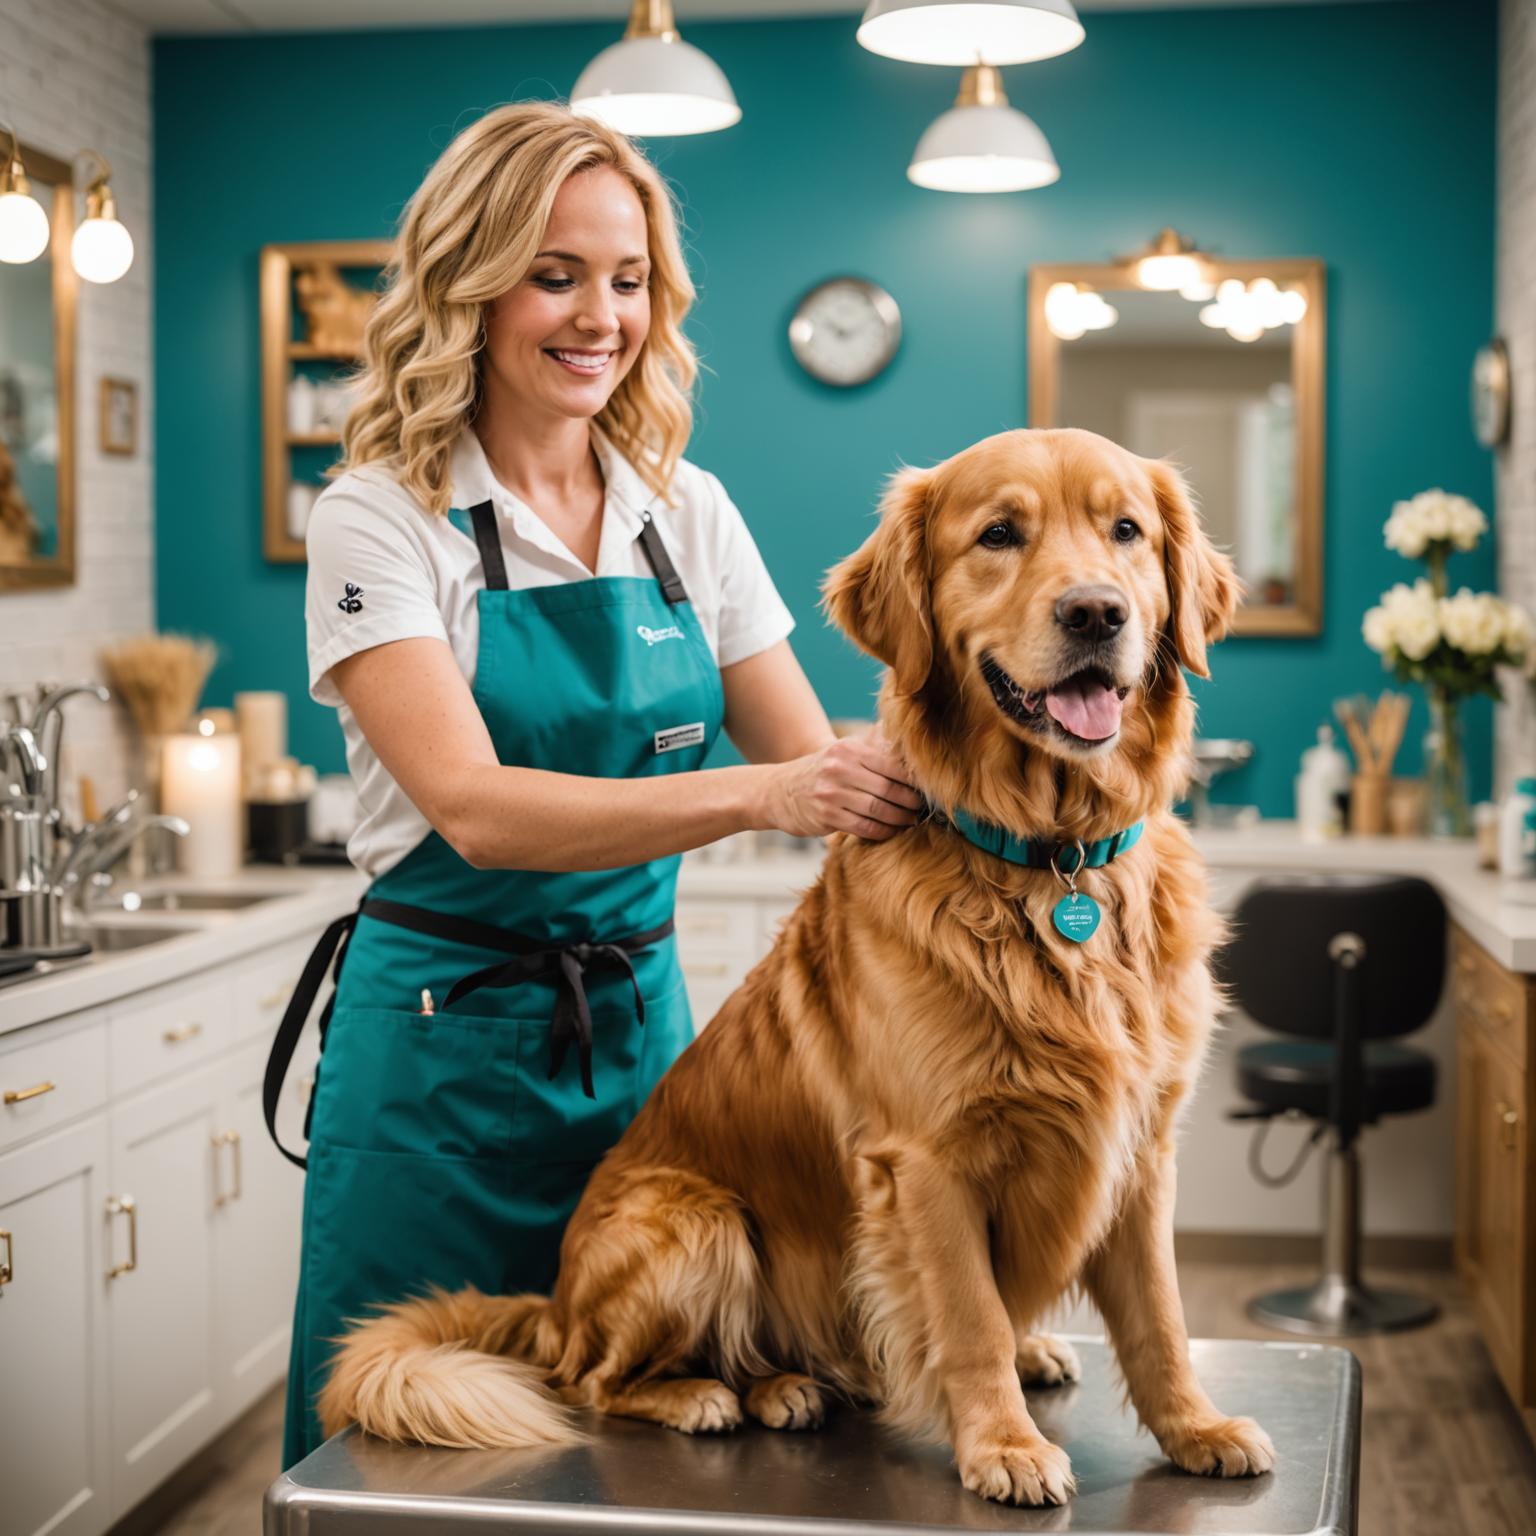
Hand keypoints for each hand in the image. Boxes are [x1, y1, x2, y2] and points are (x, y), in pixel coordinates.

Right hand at [756, 733, 922, 839]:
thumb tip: (914, 757)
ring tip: (911, 821)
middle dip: (911, 802)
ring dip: (900, 819)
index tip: (928, 789)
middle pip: (889, 787)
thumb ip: (873, 753)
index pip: (892, 764)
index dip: (914, 780)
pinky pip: (864, 827)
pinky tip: (891, 831)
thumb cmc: (821, 773)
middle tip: (924, 809)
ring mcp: (831, 793)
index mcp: (849, 749)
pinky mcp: (825, 816)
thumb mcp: (841, 753)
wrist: (778, 791)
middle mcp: (839, 768)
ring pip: (878, 809)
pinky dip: (883, 831)